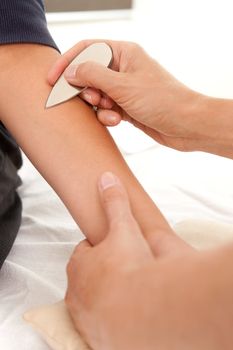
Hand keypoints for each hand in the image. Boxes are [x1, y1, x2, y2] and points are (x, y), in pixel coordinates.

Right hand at [48, 40, 203, 151]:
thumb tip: (70, 72)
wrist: (186, 124)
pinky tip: (117, 120)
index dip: (67, 62)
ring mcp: (124, 88)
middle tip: (90, 99)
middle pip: (89, 74)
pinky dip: (107, 115)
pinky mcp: (126, 106)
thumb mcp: (123, 85)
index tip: (52, 79)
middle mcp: (123, 68)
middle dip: (85, 89)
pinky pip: (106, 109)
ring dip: (98, 105)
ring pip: (96, 94)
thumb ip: (93, 76)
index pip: (87, 50)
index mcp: (124, 53)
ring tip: (111, 111)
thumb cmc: (162, 100)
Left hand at [65, 172, 228, 349]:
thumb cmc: (127, 266)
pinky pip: (104, 324)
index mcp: (80, 265)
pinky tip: (130, 313)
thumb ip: (115, 201)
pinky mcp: (99, 336)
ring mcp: (86, 316)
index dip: (98, 248)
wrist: (139, 311)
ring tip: (128, 291)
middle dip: (102, 272)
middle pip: (87, 278)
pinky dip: (114, 317)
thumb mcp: (124, 227)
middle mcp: (77, 292)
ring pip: (94, 302)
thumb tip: (106, 177)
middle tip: (122, 269)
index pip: (85, 252)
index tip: (111, 247)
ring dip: (107, 296)